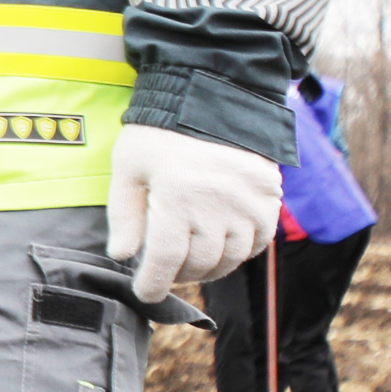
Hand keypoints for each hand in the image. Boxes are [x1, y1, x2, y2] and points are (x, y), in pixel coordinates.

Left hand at [103, 125, 283, 303]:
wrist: (214, 98)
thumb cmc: (161, 133)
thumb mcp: (128, 169)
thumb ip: (123, 215)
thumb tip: (122, 256)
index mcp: (176, 200)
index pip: (164, 261)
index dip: (153, 284)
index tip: (146, 293)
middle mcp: (215, 206)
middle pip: (196, 264)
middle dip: (176, 274)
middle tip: (164, 270)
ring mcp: (246, 205)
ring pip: (227, 258)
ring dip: (207, 267)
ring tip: (190, 260)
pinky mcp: (268, 199)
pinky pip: (257, 243)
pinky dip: (238, 251)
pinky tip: (220, 244)